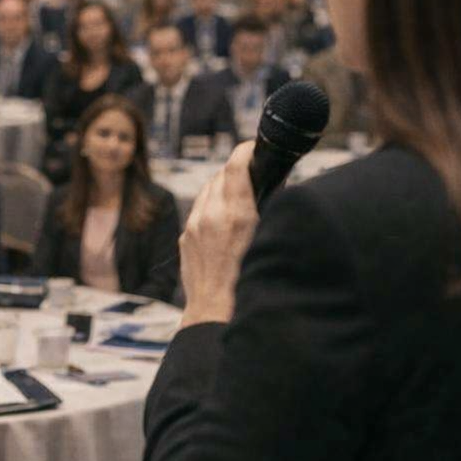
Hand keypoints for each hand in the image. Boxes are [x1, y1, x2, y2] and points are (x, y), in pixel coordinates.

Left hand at [179, 141, 258, 328]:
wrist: (216, 313)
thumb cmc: (250, 282)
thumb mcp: (267, 242)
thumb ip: (270, 210)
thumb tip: (276, 186)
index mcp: (236, 215)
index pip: (236, 165)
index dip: (246, 150)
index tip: (254, 147)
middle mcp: (211, 215)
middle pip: (221, 174)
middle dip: (236, 169)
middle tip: (252, 171)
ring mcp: (194, 225)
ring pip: (207, 190)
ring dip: (221, 186)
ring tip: (238, 194)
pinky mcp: (184, 237)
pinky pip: (198, 209)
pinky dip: (210, 205)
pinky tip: (223, 218)